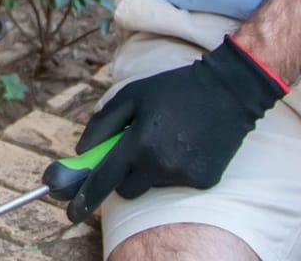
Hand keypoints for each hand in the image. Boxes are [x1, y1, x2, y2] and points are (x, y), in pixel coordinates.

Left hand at [66, 35, 287, 222]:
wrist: (228, 92)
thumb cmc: (174, 89)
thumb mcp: (132, 95)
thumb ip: (102, 124)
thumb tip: (82, 151)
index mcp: (139, 143)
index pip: (104, 179)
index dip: (85, 197)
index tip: (72, 211)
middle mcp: (160, 165)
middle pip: (127, 189)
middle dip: (124, 176)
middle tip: (135, 152)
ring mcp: (183, 176)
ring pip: (153, 185)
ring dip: (152, 170)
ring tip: (168, 139)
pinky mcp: (203, 181)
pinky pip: (177, 182)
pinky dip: (177, 169)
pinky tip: (188, 145)